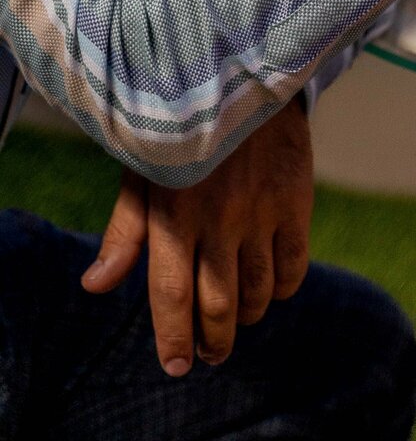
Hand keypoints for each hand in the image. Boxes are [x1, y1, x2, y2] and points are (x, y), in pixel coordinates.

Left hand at [82, 98, 313, 377]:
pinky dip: (282, 289)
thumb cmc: (184, 131)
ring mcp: (260, 212)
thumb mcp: (143, 171)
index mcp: (173, 214)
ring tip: (237, 323)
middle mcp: (218, 219)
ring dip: (246, 318)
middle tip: (210, 354)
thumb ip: (124, 232)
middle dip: (212, 341)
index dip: (173, 337)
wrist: (245, 75)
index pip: (171, 294)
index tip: (177, 365)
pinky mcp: (295, 201)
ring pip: (256, 292)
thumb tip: (95, 285)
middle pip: (216, 304)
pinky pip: (293, 267)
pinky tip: (271, 290)